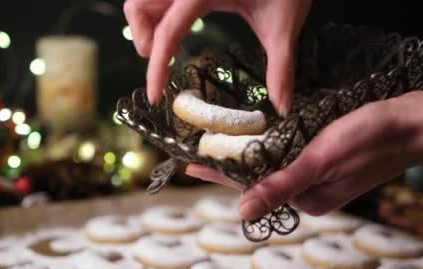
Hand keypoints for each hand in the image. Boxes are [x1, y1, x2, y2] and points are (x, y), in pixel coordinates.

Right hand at [123, 0, 311, 113]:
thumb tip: (281, 105)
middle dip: (141, 37)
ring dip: (145, 24)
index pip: (167, 33)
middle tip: (159, 60)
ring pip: (143, 0)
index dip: (156, 67)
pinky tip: (178, 27)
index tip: (155, 96)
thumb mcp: (284, 25)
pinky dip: (158, 13)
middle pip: (138, 7)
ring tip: (166, 46)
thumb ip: (280, 67)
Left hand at [187, 91, 422, 219]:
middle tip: (198, 154)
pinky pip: (291, 158)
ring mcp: (320, 178)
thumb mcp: (318, 161)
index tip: (192, 167)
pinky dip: (272, 149)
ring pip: (274, 168)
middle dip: (230, 167)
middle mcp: (310, 193)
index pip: (252, 187)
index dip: (221, 175)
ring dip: (249, 157)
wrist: (411, 124)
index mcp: (307, 199)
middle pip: (260, 179)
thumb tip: (242, 212)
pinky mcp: (328, 162)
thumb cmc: (368, 140)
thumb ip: (281, 186)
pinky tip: (258, 142)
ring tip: (219, 147)